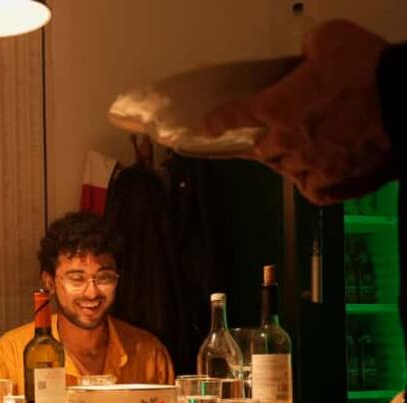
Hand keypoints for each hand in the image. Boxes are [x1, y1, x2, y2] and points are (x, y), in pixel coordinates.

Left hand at [203, 20, 393, 204]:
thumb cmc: (368, 68)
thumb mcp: (333, 38)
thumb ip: (310, 47)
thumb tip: (308, 52)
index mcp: (277, 108)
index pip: (235, 116)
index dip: (219, 122)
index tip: (207, 128)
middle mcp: (287, 142)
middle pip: (264, 150)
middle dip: (268, 142)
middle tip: (281, 134)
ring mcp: (310, 167)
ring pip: (287, 170)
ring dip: (291, 162)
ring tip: (306, 152)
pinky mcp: (336, 186)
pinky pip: (314, 191)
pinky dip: (314, 184)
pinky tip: (322, 176)